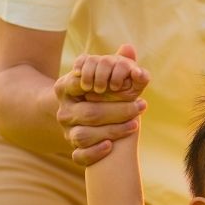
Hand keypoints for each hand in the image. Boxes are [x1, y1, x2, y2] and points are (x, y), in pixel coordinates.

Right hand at [54, 44, 149, 165]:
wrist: (84, 117)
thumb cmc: (99, 93)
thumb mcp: (103, 76)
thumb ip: (116, 63)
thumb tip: (130, 48)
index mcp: (64, 88)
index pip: (80, 84)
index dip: (102, 85)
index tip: (124, 86)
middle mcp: (63, 111)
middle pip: (90, 113)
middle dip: (119, 110)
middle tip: (142, 106)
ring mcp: (67, 131)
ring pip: (84, 135)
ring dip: (112, 131)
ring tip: (135, 124)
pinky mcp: (73, 150)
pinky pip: (79, 156)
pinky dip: (94, 153)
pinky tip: (111, 146)